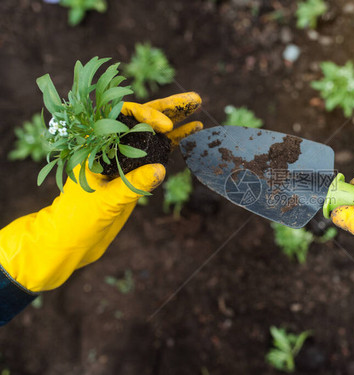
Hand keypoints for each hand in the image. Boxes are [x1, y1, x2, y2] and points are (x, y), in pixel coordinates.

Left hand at [0, 92, 202, 291]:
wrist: (74, 240)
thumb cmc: (78, 218)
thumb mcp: (105, 201)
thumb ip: (133, 185)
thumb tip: (161, 170)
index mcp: (96, 144)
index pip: (121, 117)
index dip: (145, 114)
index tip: (165, 125)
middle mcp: (112, 145)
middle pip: (141, 119)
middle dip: (168, 108)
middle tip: (195, 99)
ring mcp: (126, 158)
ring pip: (153, 133)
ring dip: (176, 121)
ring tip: (198, 108)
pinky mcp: (136, 171)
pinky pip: (158, 151)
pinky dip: (176, 141)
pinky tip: (193, 131)